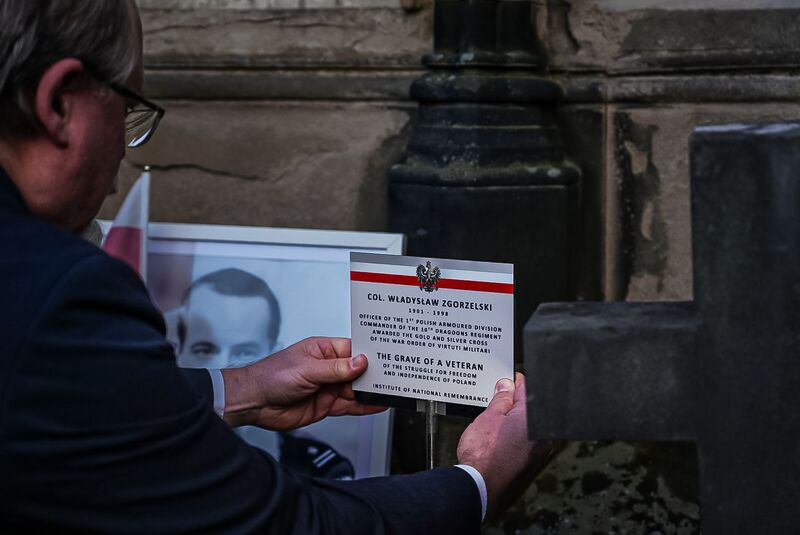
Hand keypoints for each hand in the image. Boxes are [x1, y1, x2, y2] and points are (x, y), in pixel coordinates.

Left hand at [221, 337, 384, 429]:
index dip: (370, 354)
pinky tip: (377, 405)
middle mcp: (328, 368)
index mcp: (323, 350)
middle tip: (394, 377)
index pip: (353, 349)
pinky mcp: (326, 405)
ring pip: (356, 389)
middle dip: (374, 374)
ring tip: (391, 392)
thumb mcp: (307, 369)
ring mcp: (328, 387)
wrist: (253, 402)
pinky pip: (350, 406)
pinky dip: (364, 407)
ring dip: (371, 392)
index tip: (387, 357)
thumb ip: (336, 369)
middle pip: (358, 371)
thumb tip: (360, 362)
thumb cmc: (271, 376)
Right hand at [457, 373, 554, 520]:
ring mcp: (540, 451)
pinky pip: (526, 443)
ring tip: (492, 428)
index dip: (512, 383)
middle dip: (512, 405)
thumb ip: (501, 399)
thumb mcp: (489, 417)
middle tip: (494, 406)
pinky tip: (497, 443)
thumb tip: (506, 387)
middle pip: (529, 409)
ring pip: (527, 427)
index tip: (504, 383)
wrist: (481, 489)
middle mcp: (543, 434)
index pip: (527, 388)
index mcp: (535, 417)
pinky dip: (514, 439)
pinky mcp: (533, 465)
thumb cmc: (484, 455)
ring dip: (512, 423)